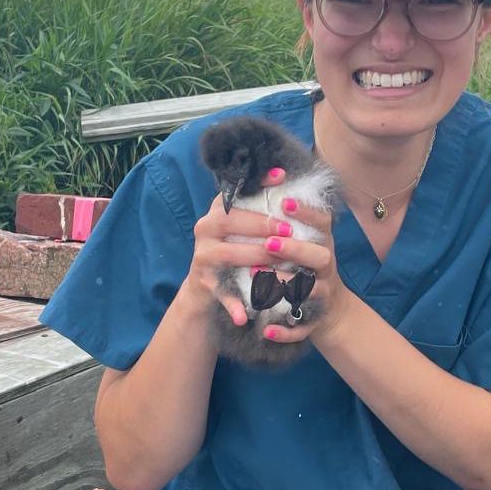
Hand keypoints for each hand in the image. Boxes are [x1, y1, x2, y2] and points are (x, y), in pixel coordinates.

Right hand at [181, 167, 289, 325]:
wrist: (206, 289)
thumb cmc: (235, 249)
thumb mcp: (243, 226)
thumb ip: (258, 205)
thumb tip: (284, 175)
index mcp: (217, 212)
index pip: (235, 191)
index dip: (258, 183)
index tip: (282, 176)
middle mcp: (205, 229)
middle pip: (229, 222)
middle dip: (261, 224)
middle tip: (288, 229)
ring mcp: (203, 257)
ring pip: (228, 255)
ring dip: (255, 257)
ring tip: (280, 261)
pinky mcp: (205, 283)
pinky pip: (222, 293)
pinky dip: (234, 305)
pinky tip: (246, 315)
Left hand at [259, 198, 349, 343]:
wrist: (330, 313)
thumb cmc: (308, 269)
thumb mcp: (306, 241)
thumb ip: (290, 219)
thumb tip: (269, 178)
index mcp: (322, 245)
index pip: (323, 223)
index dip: (307, 212)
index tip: (285, 201)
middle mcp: (326, 269)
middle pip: (319, 257)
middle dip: (295, 249)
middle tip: (270, 242)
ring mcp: (323, 296)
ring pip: (309, 292)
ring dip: (285, 287)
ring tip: (262, 283)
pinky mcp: (314, 322)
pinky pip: (302, 329)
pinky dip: (285, 332)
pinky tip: (266, 331)